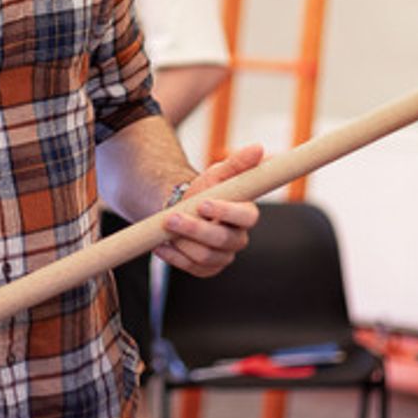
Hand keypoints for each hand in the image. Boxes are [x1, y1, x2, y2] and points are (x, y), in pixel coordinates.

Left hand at [157, 144, 262, 277]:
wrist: (184, 209)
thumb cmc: (206, 190)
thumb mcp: (219, 174)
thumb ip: (238, 163)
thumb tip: (258, 148)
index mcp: (245, 215)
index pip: (246, 217)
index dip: (226, 212)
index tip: (203, 203)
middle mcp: (237, 239)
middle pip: (221, 240)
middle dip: (195, 229)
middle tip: (171, 218)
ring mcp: (222, 256)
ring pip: (204, 256)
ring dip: (182, 242)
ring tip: (164, 226)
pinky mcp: (206, 269)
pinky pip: (190, 267)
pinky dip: (173, 256)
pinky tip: (160, 245)